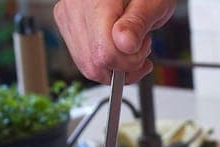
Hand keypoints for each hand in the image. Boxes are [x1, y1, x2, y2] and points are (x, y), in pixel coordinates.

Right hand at [54, 0, 176, 83]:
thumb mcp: (152, 3)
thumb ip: (138, 23)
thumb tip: (125, 45)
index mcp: (97, 0)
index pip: (104, 53)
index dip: (129, 61)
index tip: (143, 47)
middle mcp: (75, 7)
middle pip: (93, 63)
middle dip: (123, 66)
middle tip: (139, 47)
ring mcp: (68, 16)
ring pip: (87, 65)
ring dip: (114, 65)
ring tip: (129, 44)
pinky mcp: (67, 24)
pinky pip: (83, 58)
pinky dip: (104, 60)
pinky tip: (117, 46)